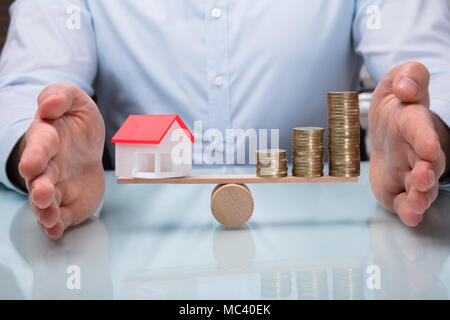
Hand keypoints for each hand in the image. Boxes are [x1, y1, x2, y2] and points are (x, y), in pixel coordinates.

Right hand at [18, 83, 105, 238]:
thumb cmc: (77, 124)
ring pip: (45, 201)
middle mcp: (47, 166)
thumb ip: (61, 96)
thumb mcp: (75, 101)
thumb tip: (48, 104)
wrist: (87, 148)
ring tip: (49, 216)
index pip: (40, 146)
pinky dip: (56, 225)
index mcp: (48, 139)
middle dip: (39, 187)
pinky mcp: (68, 203)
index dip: (35, 156)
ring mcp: (56, 186)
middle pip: (40, 178)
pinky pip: (60, 216)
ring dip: (45, 209)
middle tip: (42, 194)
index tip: (31, 165)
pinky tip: (56, 230)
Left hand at [369, 62, 447, 226]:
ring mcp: (408, 171)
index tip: (431, 148)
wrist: (385, 132)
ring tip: (418, 200)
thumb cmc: (394, 109)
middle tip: (424, 177)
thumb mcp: (397, 82)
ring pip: (420, 186)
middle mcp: (415, 151)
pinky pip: (405, 202)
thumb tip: (406, 86)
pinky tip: (411, 217)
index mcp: (412, 122)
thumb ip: (407, 77)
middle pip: (427, 163)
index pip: (420, 129)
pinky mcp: (398, 189)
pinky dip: (409, 211)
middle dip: (428, 172)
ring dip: (421, 195)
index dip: (425, 139)